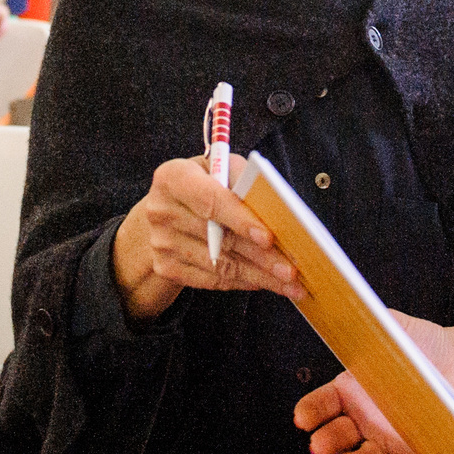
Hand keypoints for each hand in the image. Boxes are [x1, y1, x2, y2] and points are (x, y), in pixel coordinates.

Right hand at [111, 154, 305, 321]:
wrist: (164, 209)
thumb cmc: (204, 183)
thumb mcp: (220, 169)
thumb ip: (243, 181)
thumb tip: (278, 210)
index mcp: (173, 178)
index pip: (210, 201)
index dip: (240, 220)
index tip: (269, 238)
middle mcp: (161, 210)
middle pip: (219, 239)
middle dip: (261, 256)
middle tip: (292, 270)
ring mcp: (161, 242)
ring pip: (219, 265)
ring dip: (258, 276)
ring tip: (289, 284)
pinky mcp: (165, 267)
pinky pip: (211, 280)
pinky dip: (241, 282)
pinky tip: (264, 283)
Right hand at [296, 312, 453, 453]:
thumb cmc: (427, 347)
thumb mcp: (393, 326)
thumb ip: (367, 323)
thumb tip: (345, 314)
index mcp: (354, 390)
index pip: (322, 404)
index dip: (310, 413)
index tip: (303, 418)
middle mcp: (367, 419)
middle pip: (338, 436)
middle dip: (326, 442)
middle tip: (320, 444)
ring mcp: (389, 439)